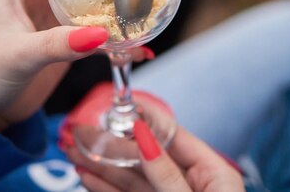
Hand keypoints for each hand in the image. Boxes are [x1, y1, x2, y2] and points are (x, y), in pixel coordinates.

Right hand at [66, 123, 244, 191]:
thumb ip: (165, 174)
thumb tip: (144, 135)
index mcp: (214, 175)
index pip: (174, 137)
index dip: (144, 120)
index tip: (118, 106)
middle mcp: (193, 185)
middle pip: (147, 157)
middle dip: (113, 145)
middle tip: (83, 134)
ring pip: (133, 179)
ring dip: (103, 166)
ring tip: (76, 153)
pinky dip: (107, 189)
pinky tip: (88, 177)